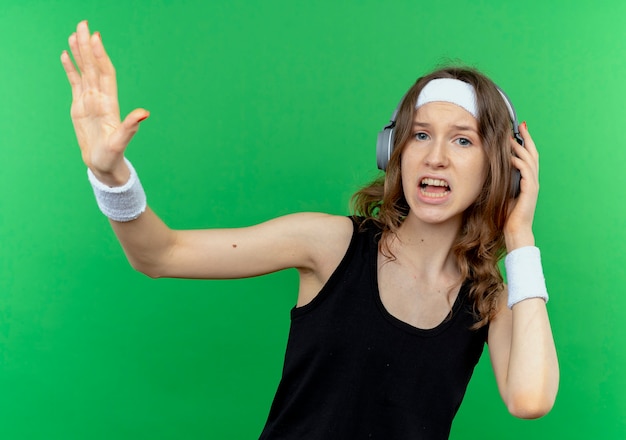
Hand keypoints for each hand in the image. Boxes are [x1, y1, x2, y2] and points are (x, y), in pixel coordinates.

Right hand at [60, 21, 148, 185]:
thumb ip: (131, 126)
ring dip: (80, 53)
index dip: (101, 56)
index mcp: (109, 103)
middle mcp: (100, 98)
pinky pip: (75, 82)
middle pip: (94, 67)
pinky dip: (71, 68)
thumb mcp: (121, 141)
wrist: (103, 165)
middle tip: (83, 24)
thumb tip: (145, 113)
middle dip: (89, 46)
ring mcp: (90, 100)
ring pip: (84, 71)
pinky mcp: (80, 106)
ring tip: (75, 33)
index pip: (105, 73)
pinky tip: (66, 54)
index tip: (96, 38)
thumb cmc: (113, 156)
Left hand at [504, 121, 538, 250]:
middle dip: (527, 138)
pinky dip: (519, 162)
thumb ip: (501, 181)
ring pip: (530, 160)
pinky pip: (526, 171)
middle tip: (521, 125)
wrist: (515, 230)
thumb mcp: (502, 193)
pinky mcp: (530, 191)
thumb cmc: (507, 215)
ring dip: (521, 147)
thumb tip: (491, 169)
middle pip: (533, 153)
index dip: (525, 143)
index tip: (518, 130)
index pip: (528, 156)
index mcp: (527, 180)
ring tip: (512, 138)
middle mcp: (532, 180)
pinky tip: (511, 156)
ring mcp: (532, 185)